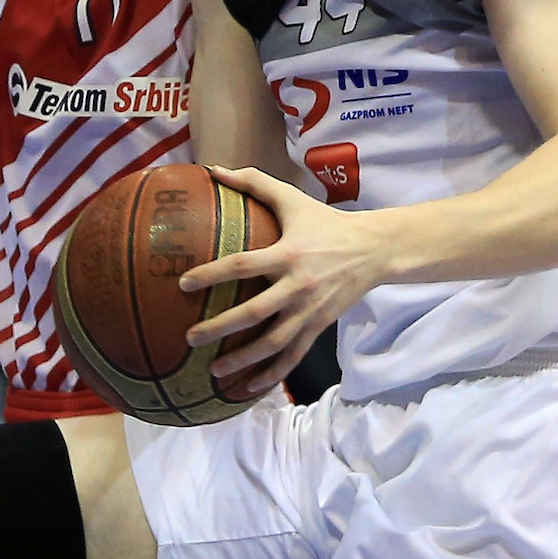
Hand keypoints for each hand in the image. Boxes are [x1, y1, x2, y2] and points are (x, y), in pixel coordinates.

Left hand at [181, 166, 387, 397]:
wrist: (374, 249)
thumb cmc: (326, 222)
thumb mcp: (292, 200)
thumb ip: (254, 183)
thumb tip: (214, 170)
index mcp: (287, 254)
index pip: (242, 265)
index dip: (211, 274)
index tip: (183, 283)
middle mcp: (297, 286)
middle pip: (254, 313)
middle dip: (220, 327)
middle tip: (190, 337)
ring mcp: (309, 311)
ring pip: (273, 343)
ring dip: (243, 361)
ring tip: (213, 371)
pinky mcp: (318, 328)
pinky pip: (292, 357)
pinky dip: (270, 375)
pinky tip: (247, 389)